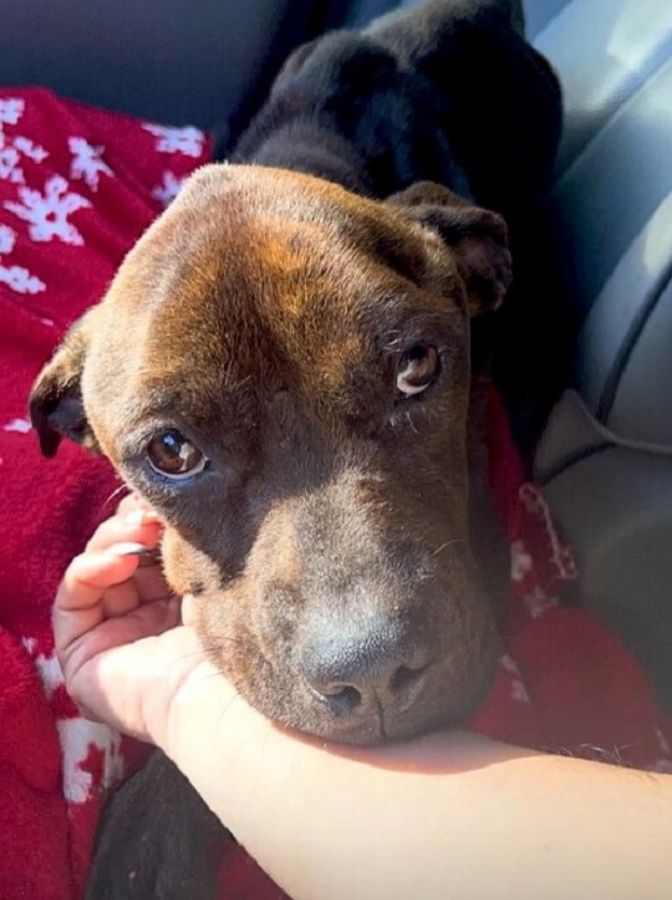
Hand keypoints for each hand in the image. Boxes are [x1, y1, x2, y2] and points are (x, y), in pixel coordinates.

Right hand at [55, 494, 213, 742]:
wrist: (224, 695)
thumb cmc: (233, 636)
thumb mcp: (213, 574)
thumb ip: (186, 541)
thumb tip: (164, 501)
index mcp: (186, 609)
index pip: (156, 553)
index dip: (156, 522)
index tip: (173, 502)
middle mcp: (149, 625)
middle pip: (123, 556)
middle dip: (134, 525)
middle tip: (155, 511)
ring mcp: (115, 642)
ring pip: (96, 570)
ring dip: (114, 539)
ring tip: (142, 529)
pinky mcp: (82, 658)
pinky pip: (71, 599)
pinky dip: (90, 568)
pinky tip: (120, 560)